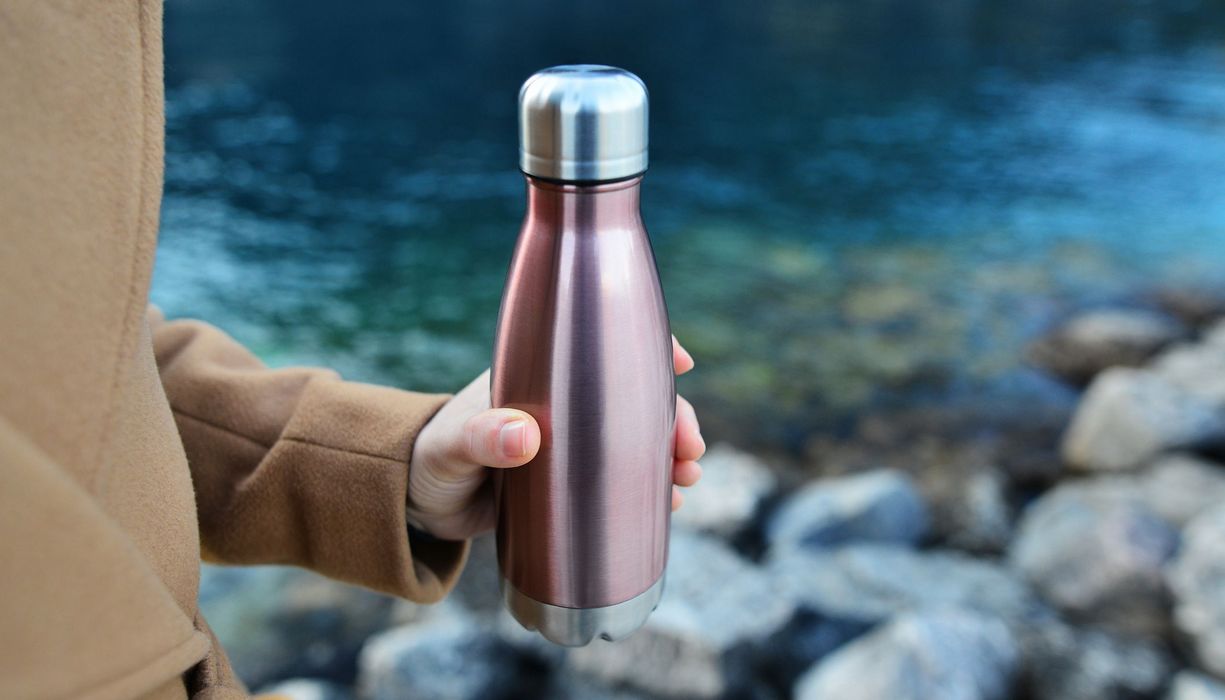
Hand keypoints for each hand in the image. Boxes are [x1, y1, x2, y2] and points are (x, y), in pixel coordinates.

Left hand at [406, 337, 705, 540]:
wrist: (416, 506)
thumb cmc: (430, 459)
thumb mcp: (452, 446)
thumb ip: (482, 437)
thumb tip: (525, 435)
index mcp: (540, 378)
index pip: (600, 346)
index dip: (646, 345)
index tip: (682, 362)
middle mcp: (564, 406)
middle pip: (635, 398)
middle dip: (673, 416)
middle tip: (690, 449)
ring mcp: (572, 445)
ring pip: (637, 439)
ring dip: (670, 454)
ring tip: (686, 480)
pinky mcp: (573, 484)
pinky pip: (622, 480)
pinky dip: (650, 489)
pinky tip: (669, 506)